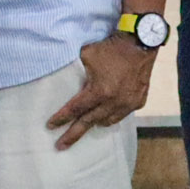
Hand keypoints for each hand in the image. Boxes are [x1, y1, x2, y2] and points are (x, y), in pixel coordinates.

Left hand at [46, 35, 156, 150]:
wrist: (140, 42)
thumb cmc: (110, 47)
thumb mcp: (86, 55)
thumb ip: (75, 70)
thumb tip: (61, 76)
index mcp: (99, 91)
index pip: (75, 109)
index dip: (61, 118)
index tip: (49, 126)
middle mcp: (113, 102)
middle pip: (88, 122)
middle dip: (73, 134)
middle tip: (60, 146)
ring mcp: (128, 104)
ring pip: (107, 121)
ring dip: (94, 123)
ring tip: (85, 125)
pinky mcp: (139, 101)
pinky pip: (122, 114)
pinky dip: (112, 114)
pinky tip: (106, 113)